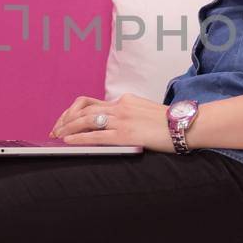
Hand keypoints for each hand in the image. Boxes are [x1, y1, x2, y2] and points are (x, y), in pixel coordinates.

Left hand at [49, 93, 174, 151]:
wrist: (187, 125)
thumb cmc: (171, 123)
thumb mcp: (146, 112)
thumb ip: (130, 115)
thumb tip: (117, 125)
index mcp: (125, 101)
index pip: (92, 103)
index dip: (74, 112)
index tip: (65, 120)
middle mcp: (121, 106)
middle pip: (84, 109)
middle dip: (65, 119)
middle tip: (55, 129)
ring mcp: (122, 120)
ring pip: (86, 120)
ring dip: (67, 128)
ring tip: (57, 135)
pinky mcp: (126, 134)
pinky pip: (96, 136)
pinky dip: (78, 138)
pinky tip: (68, 142)